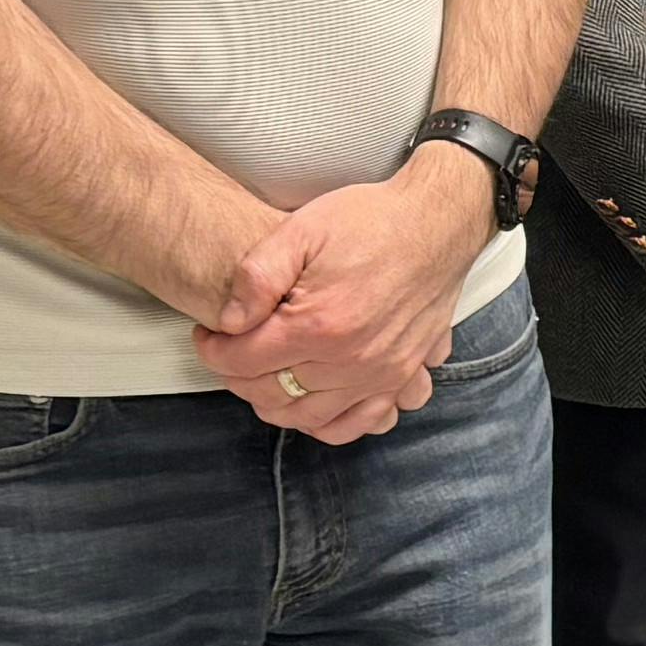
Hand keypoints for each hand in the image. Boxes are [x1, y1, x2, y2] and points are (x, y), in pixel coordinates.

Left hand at [192, 156, 487, 439]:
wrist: (436, 223)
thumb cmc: (371, 222)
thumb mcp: (301, 230)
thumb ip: (256, 276)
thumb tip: (228, 321)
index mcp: (318, 324)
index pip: (242, 361)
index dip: (213, 349)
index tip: (209, 334)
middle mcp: (350, 360)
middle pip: (269, 393)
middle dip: (237, 375)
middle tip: (231, 350)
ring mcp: (379, 374)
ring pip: (307, 417)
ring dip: (274, 402)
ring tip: (263, 374)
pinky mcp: (400, 376)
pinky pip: (358, 424)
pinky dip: (326, 423)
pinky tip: (309, 400)